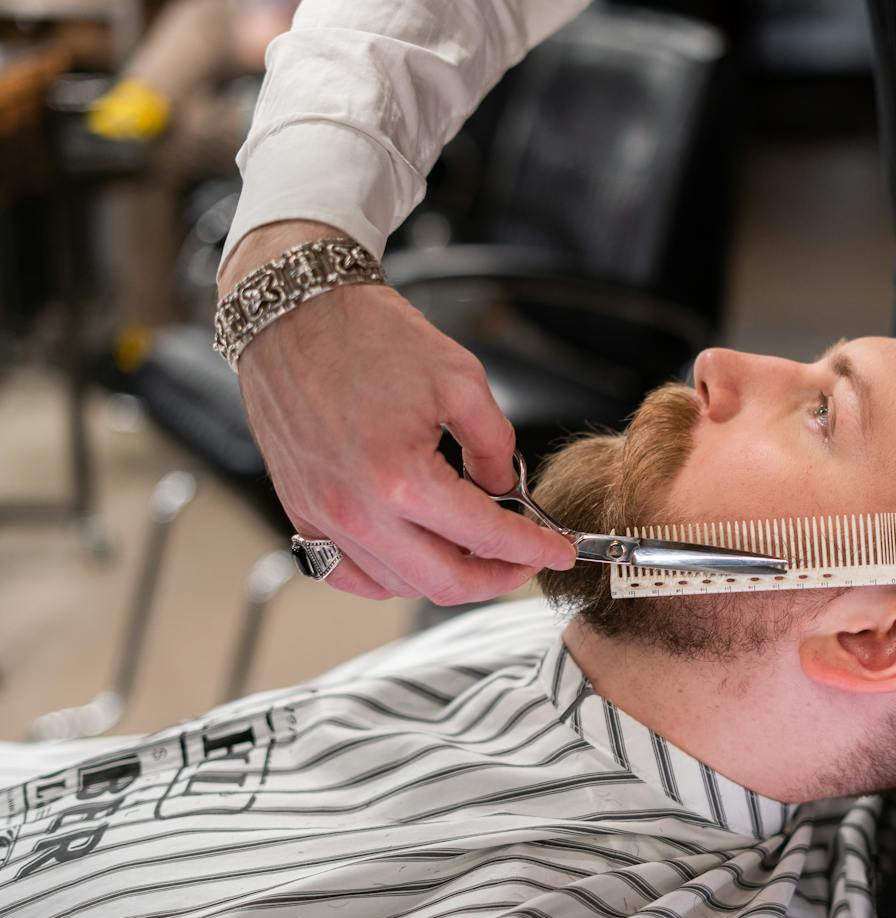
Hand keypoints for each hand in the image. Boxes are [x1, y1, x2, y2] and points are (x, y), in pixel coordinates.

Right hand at [221, 221, 575, 602]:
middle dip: (498, 578)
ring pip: (399, 585)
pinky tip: (418, 555)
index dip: (533, 549)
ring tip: (475, 550)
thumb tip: (505, 489)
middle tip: (524, 560)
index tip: (559, 551)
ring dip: (447, 577)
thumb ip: (495, 444)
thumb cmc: (370, 337)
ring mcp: (322, 516)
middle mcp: (356, 510)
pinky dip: (390, 577)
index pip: (486, 536)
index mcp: (401, 478)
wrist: (295, 313)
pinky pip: (348, 575)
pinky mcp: (299, 512)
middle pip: (445, 582)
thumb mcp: (460, 379)